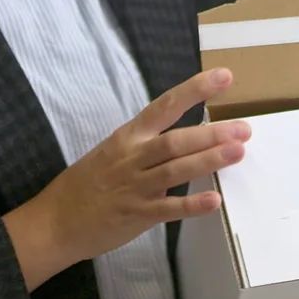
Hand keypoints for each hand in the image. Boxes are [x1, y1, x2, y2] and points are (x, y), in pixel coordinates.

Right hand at [4, 68, 249, 288]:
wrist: (55, 221)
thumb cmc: (87, 183)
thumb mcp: (114, 151)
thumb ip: (148, 144)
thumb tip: (190, 137)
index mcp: (128, 137)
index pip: (165, 106)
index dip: (195, 90)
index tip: (224, 76)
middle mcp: (133, 157)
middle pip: (175, 140)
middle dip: (211, 132)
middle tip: (244, 128)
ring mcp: (135, 187)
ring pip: (175, 170)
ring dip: (208, 160)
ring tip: (238, 152)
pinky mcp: (136, 216)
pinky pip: (168, 210)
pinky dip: (191, 205)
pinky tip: (214, 200)